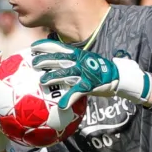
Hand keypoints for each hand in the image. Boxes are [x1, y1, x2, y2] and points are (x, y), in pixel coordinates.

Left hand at [31, 39, 151, 109]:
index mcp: (78, 55)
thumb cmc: (97, 71)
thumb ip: (71, 62)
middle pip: (60, 59)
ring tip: (42, 81)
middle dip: (46, 60)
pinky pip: (77, 92)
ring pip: (66, 74)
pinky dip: (69, 98)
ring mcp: (85, 73)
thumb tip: (55, 64)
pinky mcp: (90, 85)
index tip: (33, 47)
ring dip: (53, 77)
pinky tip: (61, 105)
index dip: (46, 46)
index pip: (60, 47)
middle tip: (33, 63)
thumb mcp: (84, 62)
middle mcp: (80, 61)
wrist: (117, 77)